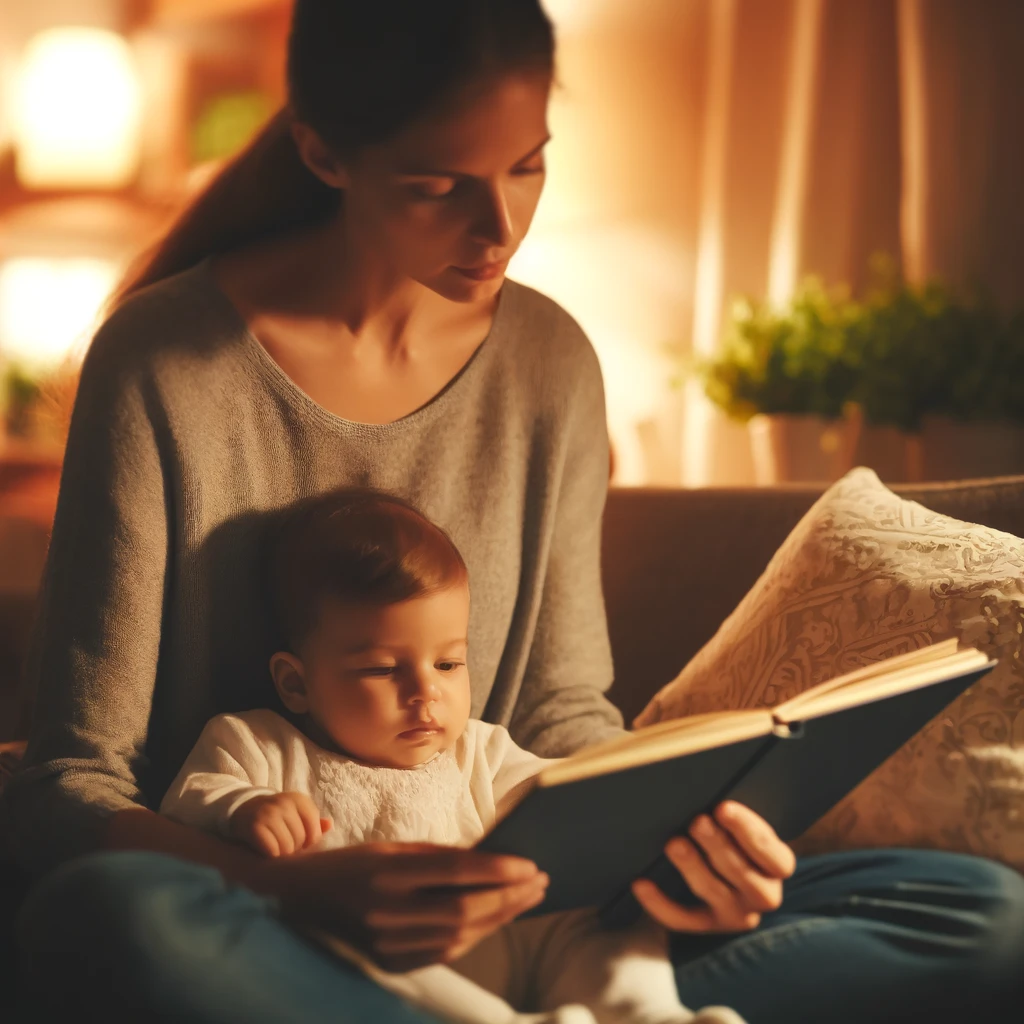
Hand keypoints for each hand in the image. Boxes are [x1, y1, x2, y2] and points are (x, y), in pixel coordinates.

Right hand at [230, 792, 331, 856]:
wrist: (242, 810)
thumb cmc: (275, 816)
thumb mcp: (294, 813)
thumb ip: (312, 821)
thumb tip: (329, 825)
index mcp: (299, 799)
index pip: (315, 829)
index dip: (309, 841)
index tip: (300, 841)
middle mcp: (284, 803)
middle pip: (301, 840)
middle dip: (294, 848)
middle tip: (284, 845)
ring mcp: (269, 813)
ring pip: (287, 847)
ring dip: (282, 854)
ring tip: (276, 847)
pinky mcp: (255, 826)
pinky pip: (272, 851)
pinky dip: (270, 855)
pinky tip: (265, 850)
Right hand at [253, 841, 548, 970]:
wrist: (293, 903)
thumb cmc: (348, 866)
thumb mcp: (389, 847)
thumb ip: (437, 855)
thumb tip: (489, 860)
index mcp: (386, 870)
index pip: (455, 872)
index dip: (497, 871)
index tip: (530, 865)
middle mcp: (386, 911)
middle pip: (463, 910)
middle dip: (508, 897)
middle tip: (539, 882)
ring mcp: (385, 944)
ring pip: (458, 937)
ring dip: (498, 919)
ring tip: (526, 899)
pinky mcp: (387, 966)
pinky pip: (442, 954)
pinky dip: (473, 937)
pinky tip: (494, 920)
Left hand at [632, 801, 795, 932]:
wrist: (726, 874)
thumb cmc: (735, 836)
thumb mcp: (744, 827)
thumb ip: (733, 814)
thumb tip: (706, 785)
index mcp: (776, 866)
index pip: (772, 854)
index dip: (748, 831)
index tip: (723, 808)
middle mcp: (762, 894)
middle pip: (743, 874)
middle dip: (718, 846)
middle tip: (697, 821)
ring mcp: (735, 914)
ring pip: (714, 893)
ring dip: (693, 867)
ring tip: (674, 844)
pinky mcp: (707, 925)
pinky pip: (682, 920)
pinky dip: (660, 904)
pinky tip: (640, 884)